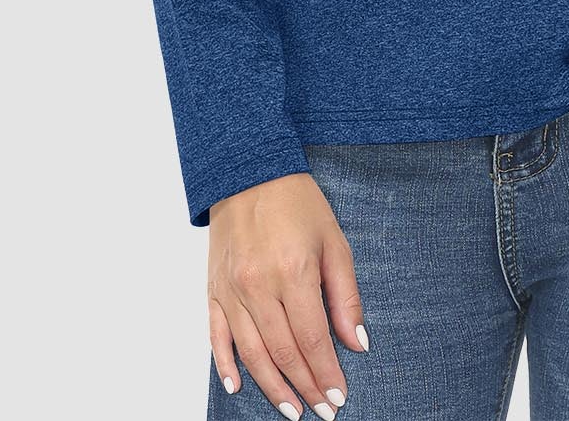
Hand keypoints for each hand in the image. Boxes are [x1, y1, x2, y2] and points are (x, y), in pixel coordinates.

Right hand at [207, 173, 368, 417]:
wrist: (249, 172)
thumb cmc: (297, 203)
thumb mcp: (334, 240)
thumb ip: (345, 295)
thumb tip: (356, 342)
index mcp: (294, 272)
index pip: (313, 339)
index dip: (326, 373)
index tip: (338, 396)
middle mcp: (259, 286)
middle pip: (283, 352)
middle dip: (305, 386)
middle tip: (322, 411)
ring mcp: (231, 290)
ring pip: (251, 353)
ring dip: (272, 387)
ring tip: (291, 409)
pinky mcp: (212, 289)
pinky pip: (216, 336)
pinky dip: (226, 365)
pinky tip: (239, 387)